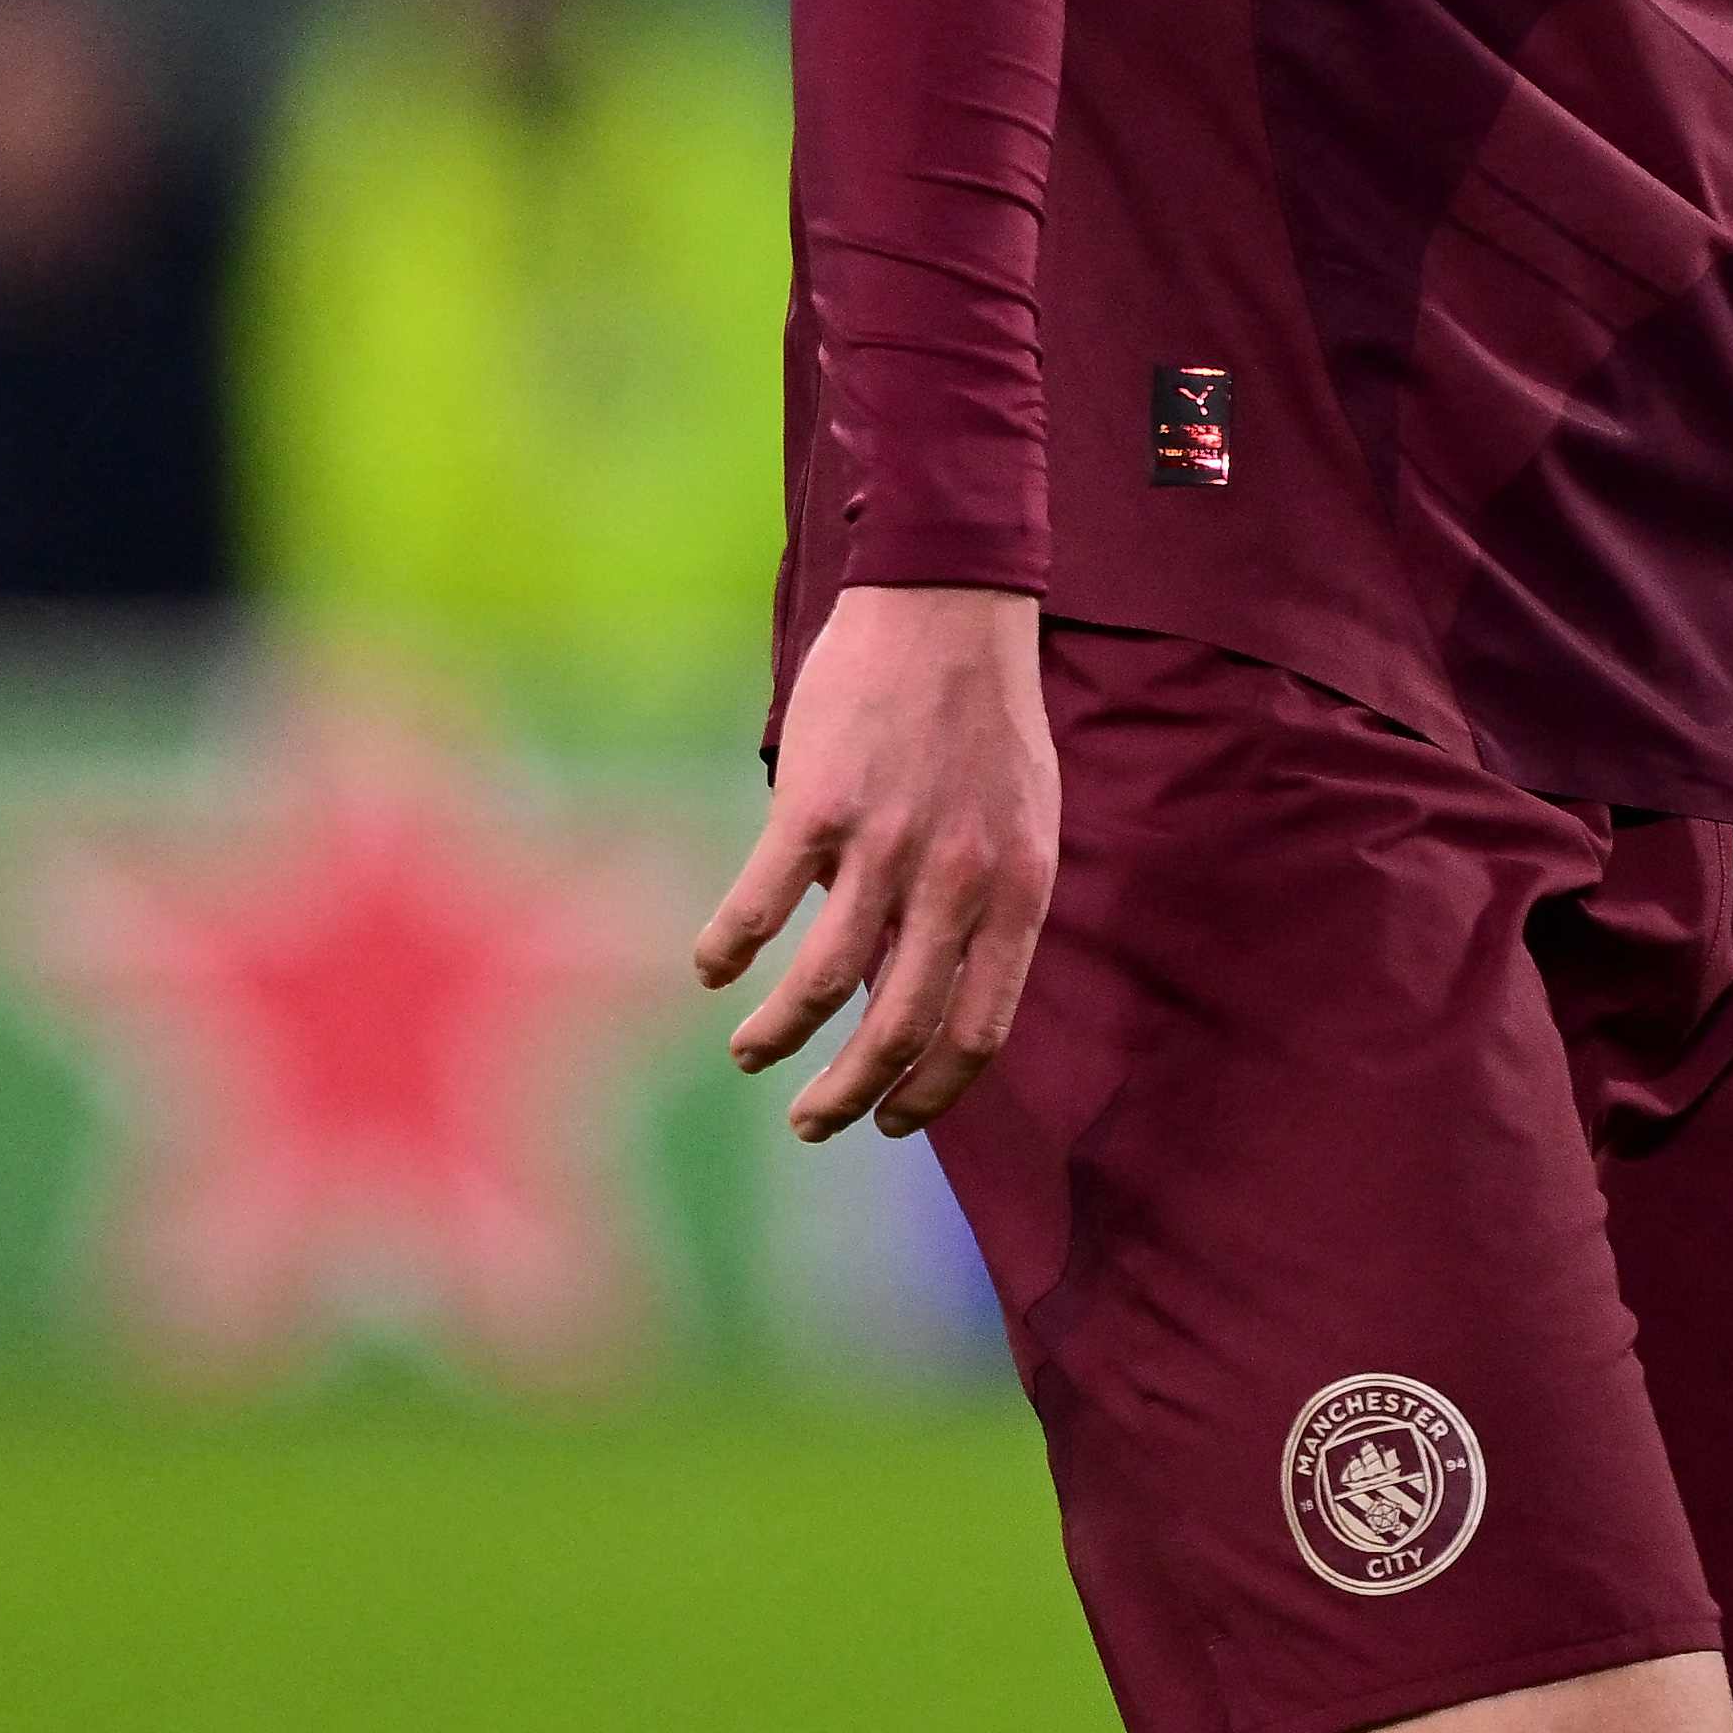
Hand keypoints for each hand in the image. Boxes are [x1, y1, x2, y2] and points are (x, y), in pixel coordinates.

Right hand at [695, 582, 1057, 1139]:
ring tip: (751, 1055)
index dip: (931, 1093)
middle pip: (896, 1030)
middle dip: (845, 1097)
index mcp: (1018, 891)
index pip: (979, 1031)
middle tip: (810, 1123)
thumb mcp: (1022, 823)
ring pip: (821, 985)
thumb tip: (928, 995)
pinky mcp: (817, 806)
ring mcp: (886, 843)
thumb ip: (983, 908)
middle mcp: (958, 880)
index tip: (890, 1122)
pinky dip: (725, 951)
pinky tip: (711, 968)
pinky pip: (759, 908)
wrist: (948, 608)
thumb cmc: (985, 722)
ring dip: (777, 1038)